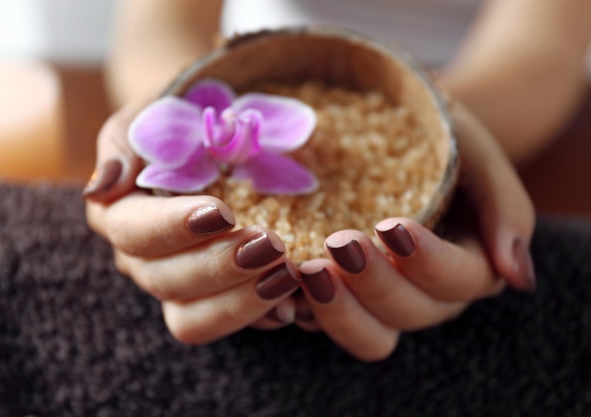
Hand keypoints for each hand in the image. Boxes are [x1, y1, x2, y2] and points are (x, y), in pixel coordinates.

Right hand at [83, 98, 300, 344]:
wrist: (225, 128)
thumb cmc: (188, 116)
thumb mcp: (153, 109)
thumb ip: (123, 142)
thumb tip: (103, 186)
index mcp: (121, 213)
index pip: (133, 233)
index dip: (173, 228)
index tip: (223, 212)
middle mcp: (145, 258)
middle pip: (166, 281)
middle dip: (219, 266)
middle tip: (270, 243)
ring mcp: (182, 284)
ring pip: (193, 319)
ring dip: (242, 300)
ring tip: (288, 273)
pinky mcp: (219, 298)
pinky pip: (234, 325)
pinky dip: (264, 317)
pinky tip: (295, 302)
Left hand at [296, 103, 535, 360]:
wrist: (399, 135)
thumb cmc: (442, 140)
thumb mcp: (478, 154)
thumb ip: (507, 209)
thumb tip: (517, 276)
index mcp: (469, 264)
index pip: (458, 280)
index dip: (427, 262)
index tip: (391, 226)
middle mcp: (428, 293)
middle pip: (409, 312)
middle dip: (374, 283)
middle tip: (339, 245)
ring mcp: (382, 301)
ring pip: (369, 335)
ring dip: (338, 310)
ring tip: (308, 270)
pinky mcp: (343, 297)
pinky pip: (324, 324)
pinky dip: (303, 313)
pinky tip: (283, 287)